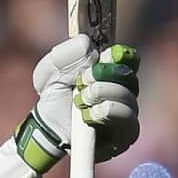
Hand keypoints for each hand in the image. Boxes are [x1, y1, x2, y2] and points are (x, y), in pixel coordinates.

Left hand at [14, 35, 140, 172]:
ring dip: (101, 94)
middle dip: (103, 75)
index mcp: (111, 71)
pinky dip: (106, 113)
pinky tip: (89, 114)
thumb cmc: (55, 94)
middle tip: (82, 80)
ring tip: (81, 99)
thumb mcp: (51, 70)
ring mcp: (127, 112)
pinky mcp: (126, 134)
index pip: (129, 58)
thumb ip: (66, 54)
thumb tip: (87, 44)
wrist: (48, 126)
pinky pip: (128, 120)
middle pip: (128, 75)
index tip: (104, 55)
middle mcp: (124, 90)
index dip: (119, 54)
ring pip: (128, 97)